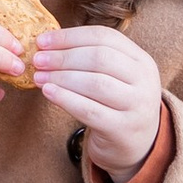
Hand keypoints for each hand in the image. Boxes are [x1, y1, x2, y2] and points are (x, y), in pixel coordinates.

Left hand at [29, 21, 164, 180]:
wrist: (137, 146)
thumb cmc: (115, 104)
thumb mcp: (114, 77)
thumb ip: (89, 58)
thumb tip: (47, 45)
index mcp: (141, 60)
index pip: (105, 37)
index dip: (70, 37)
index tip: (42, 40)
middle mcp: (144, 81)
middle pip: (100, 58)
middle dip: (64, 57)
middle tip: (38, 60)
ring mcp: (138, 106)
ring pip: (96, 84)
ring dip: (62, 77)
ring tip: (39, 77)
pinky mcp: (124, 129)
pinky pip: (90, 111)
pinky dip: (66, 99)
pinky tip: (48, 93)